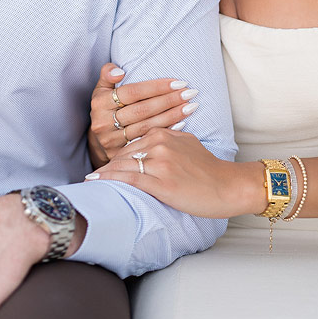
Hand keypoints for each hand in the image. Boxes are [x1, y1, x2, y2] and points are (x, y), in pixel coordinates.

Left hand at [85, 129, 263, 218]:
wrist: (227, 185)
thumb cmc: (208, 168)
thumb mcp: (187, 143)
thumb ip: (169, 137)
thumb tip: (155, 139)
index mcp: (164, 133)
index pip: (132, 141)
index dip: (117, 153)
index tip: (104, 160)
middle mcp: (159, 144)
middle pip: (124, 153)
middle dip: (107, 163)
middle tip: (91, 173)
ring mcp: (160, 162)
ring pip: (123, 165)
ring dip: (104, 173)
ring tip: (90, 179)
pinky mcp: (161, 182)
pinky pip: (129, 179)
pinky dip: (110, 180)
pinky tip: (97, 182)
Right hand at [88, 63, 199, 167]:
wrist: (96, 144)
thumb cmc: (104, 110)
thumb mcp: (101, 90)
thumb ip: (107, 75)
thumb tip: (120, 71)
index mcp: (100, 103)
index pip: (132, 92)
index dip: (156, 87)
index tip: (178, 82)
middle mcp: (104, 123)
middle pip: (142, 110)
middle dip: (168, 100)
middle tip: (190, 93)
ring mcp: (113, 141)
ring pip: (147, 126)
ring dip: (171, 116)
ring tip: (190, 106)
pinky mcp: (122, 155)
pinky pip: (148, 142)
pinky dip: (165, 132)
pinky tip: (182, 124)